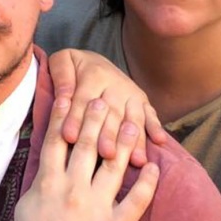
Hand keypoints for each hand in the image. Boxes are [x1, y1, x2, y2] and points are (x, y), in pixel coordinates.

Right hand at [9, 97, 159, 220]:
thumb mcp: (26, 206)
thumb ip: (40, 181)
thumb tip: (46, 161)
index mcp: (48, 182)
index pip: (57, 140)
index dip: (66, 116)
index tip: (73, 96)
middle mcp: (72, 189)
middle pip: (86, 145)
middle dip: (96, 119)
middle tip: (105, 100)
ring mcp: (96, 207)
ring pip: (113, 166)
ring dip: (124, 142)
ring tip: (133, 123)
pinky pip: (136, 200)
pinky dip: (148, 183)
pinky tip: (155, 167)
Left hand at [47, 49, 166, 164]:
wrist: (94, 60)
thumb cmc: (73, 66)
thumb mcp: (62, 60)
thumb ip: (61, 76)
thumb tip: (64, 97)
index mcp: (94, 74)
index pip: (84, 100)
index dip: (76, 118)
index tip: (70, 138)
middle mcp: (116, 84)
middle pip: (111, 113)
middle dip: (109, 135)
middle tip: (106, 155)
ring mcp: (132, 94)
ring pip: (132, 118)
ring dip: (134, 140)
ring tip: (135, 160)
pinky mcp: (143, 101)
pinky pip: (150, 115)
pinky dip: (155, 128)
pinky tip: (159, 141)